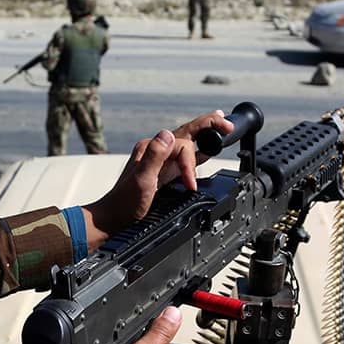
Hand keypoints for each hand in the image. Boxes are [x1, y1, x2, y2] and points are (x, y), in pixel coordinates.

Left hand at [82, 111, 233, 246]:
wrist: (115, 217)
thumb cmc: (126, 203)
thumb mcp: (141, 180)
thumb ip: (154, 156)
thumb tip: (167, 134)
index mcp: (150, 147)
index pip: (182, 145)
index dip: (190, 164)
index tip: (190, 185)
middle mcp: (156, 149)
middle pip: (188, 131)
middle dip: (209, 125)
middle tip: (228, 125)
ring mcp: (161, 159)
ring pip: (188, 141)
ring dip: (205, 134)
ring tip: (223, 127)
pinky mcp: (164, 170)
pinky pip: (185, 156)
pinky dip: (198, 151)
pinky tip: (207, 151)